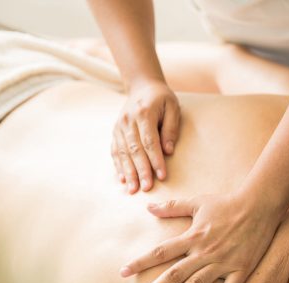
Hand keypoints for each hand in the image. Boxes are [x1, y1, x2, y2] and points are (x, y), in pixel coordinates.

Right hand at [112, 79, 179, 193]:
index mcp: (144, 113)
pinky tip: (123, 180)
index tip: (162, 176)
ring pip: (122, 153)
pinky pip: (115, 151)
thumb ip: (171, 128)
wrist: (142, 86)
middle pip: (134, 150)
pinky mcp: (115, 132)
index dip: (155, 160)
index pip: (149, 141)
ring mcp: (119, 127)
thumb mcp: (173, 108)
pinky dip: (118, 166)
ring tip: (133, 189)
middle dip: (141, 170)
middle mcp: (128, 121)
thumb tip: (168, 151)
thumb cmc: (162, 99)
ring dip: (128, 172)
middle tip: (147, 188)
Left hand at [120, 192, 283, 282]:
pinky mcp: (241, 269)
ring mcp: (223, 262)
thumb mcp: (198, 202)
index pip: (161, 252)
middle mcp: (204, 252)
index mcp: (192, 236)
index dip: (141, 262)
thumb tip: (148, 207)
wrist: (259, 205)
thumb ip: (172, 207)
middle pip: (174, 274)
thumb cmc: (227, 203)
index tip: (123, 273)